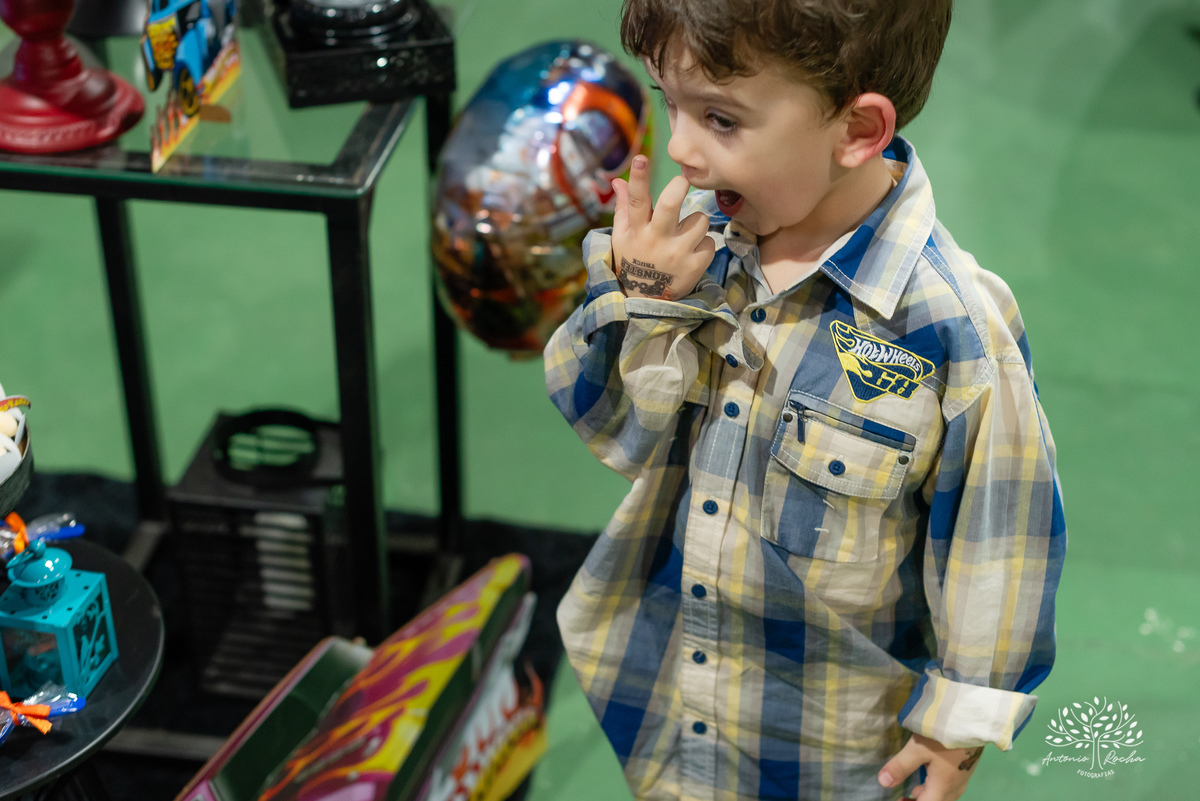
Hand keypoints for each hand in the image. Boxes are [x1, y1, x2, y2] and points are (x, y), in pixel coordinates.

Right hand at [610, 154, 714, 299]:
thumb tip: (617, 180)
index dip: (639, 179)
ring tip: (686, 235)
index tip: (641, 159)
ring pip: (699, 220)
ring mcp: (676, 254)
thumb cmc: (633, 260)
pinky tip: (692, 254)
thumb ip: (623, 207)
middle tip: (684, 179)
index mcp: (637, 230)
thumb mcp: (622, 236)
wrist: (645, 301)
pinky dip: (703, 245)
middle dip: (679, 187)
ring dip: (696, 224)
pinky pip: (710, 242)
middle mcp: (656, 240)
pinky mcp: (694, 267)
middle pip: (671, 206)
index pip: (637, 201)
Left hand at [878, 733, 983, 800]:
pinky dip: (936, 787)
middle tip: (903, 797)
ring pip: (944, 795)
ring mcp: (963, 777)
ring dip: (928, 795)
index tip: (899, 799)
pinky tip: (929, 776)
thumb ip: (901, 766)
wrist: (972, 719)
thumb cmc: (943, 736)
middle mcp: (955, 787)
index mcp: (943, 787)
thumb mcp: (918, 749)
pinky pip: (950, 786)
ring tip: (914, 789)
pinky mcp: (966, 767)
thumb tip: (883, 783)